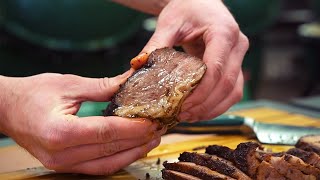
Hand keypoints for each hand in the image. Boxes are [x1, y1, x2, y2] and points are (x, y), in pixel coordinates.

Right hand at [0, 72, 164, 174]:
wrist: (7, 109)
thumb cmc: (33, 94)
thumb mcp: (69, 84)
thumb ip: (103, 87)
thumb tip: (130, 82)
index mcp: (60, 132)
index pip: (107, 132)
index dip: (133, 128)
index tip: (153, 121)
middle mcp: (61, 154)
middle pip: (110, 149)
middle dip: (138, 140)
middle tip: (158, 129)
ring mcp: (62, 164)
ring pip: (107, 164)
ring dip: (132, 153)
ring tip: (151, 140)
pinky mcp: (64, 166)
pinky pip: (97, 167)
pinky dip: (117, 159)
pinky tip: (131, 149)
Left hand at [142, 0, 248, 120]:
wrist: (201, 3)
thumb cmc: (187, 9)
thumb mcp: (169, 23)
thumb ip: (155, 44)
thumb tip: (137, 66)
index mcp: (223, 32)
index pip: (217, 69)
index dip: (202, 92)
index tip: (183, 106)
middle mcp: (237, 45)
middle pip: (227, 84)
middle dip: (205, 104)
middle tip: (183, 115)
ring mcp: (240, 56)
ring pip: (234, 91)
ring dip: (213, 108)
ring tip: (189, 116)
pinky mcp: (236, 65)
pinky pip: (233, 91)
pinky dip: (218, 104)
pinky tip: (200, 111)